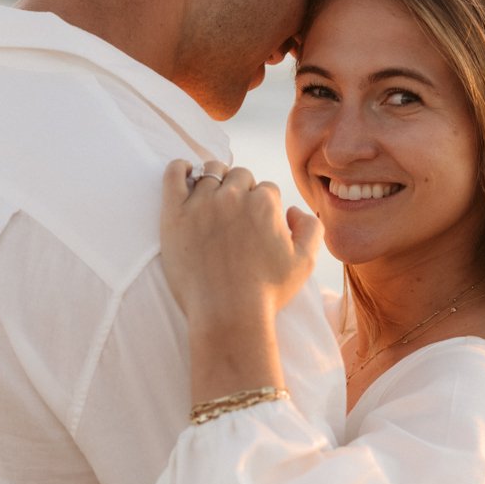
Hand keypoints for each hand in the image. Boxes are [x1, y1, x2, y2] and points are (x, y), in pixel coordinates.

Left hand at [160, 159, 321, 323]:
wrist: (227, 315)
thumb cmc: (267, 293)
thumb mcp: (305, 263)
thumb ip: (310, 228)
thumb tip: (293, 210)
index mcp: (265, 203)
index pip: (266, 189)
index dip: (263, 206)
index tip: (255, 224)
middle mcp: (234, 196)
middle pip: (239, 176)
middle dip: (241, 190)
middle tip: (234, 215)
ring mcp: (202, 203)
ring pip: (210, 171)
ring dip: (214, 180)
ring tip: (211, 199)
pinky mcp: (174, 213)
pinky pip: (173, 174)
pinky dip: (180, 168)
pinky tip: (185, 174)